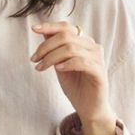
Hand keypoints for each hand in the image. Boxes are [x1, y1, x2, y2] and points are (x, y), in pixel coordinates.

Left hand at [30, 20, 117, 134]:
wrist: (89, 108)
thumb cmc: (76, 87)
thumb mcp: (60, 65)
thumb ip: (55, 50)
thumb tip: (43, 32)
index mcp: (84, 43)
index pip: (67, 28)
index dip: (50, 26)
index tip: (34, 29)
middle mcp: (92, 47)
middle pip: (66, 36)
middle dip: (46, 47)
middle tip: (34, 59)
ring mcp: (97, 59)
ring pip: (71, 48)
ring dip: (52, 57)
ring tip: (41, 68)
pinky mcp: (99, 72)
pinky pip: (82, 62)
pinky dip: (67, 64)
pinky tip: (58, 69)